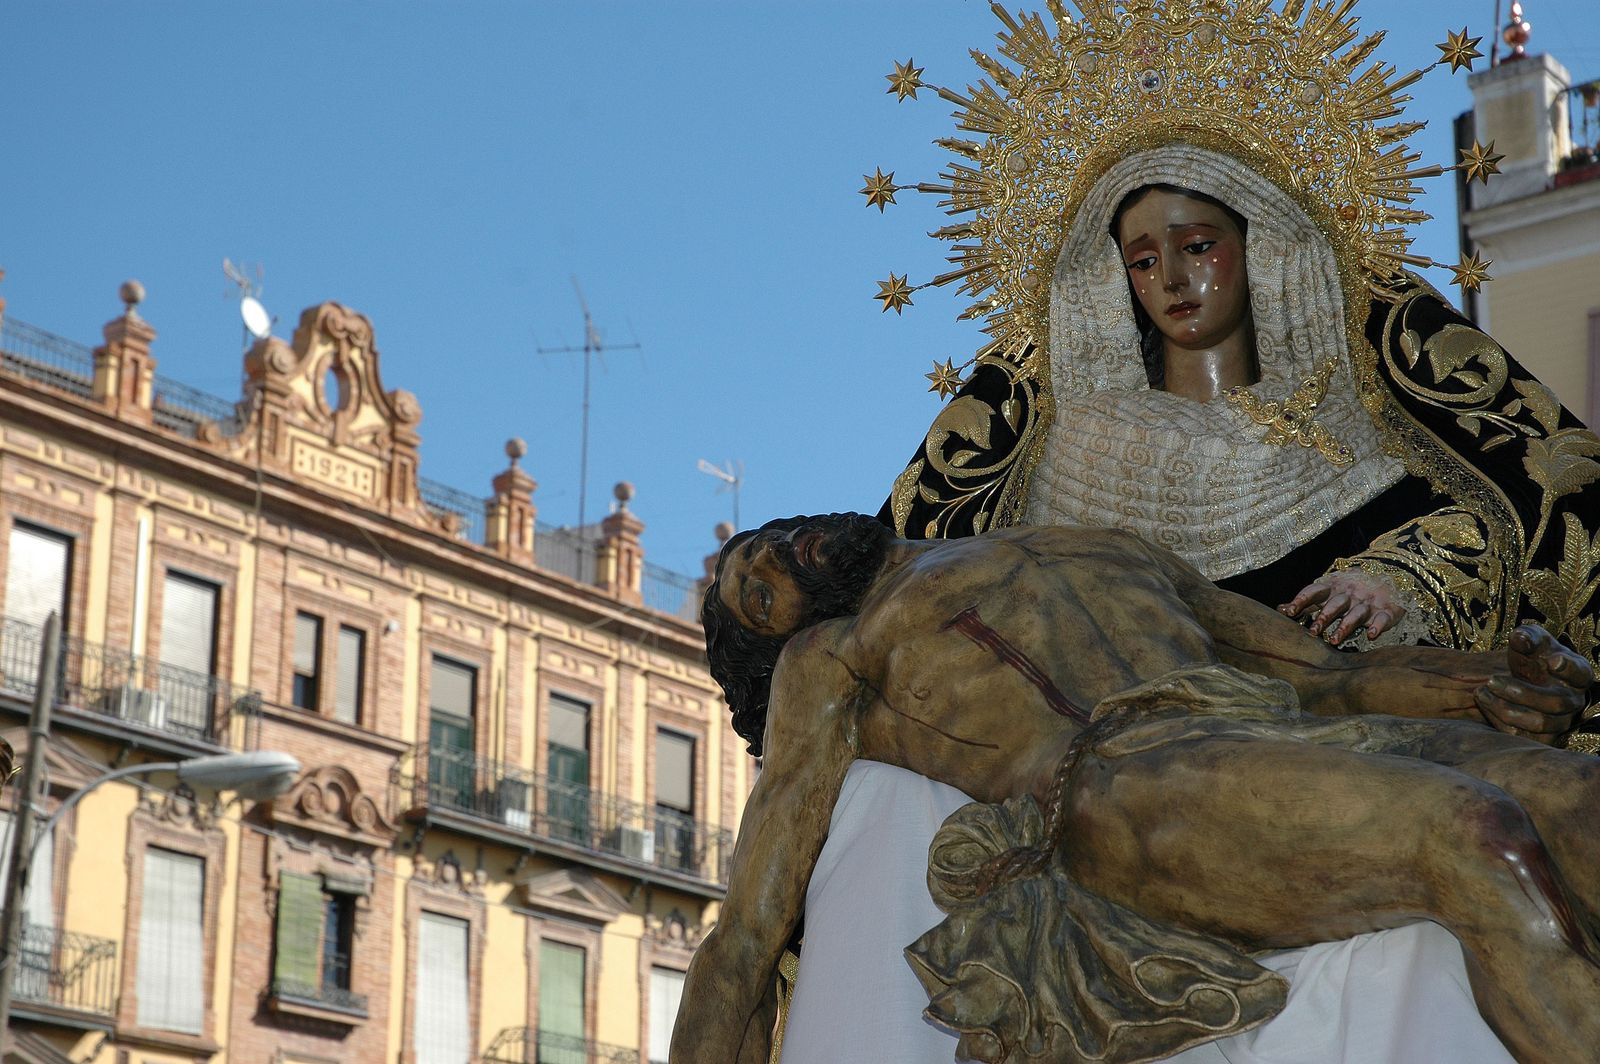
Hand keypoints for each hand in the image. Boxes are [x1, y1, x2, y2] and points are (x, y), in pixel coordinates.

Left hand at [1280, 570, 1405, 644]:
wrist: (1390, 572)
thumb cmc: (1350, 588)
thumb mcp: (1328, 591)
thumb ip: (1306, 601)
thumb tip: (1280, 609)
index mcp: (1333, 588)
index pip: (1315, 591)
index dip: (1302, 600)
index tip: (1288, 611)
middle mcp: (1349, 594)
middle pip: (1335, 604)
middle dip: (1324, 617)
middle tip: (1313, 632)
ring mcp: (1368, 602)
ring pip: (1356, 614)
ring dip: (1345, 626)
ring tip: (1335, 641)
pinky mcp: (1386, 611)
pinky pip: (1382, 618)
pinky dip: (1378, 626)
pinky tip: (1372, 635)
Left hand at [1475, 624, 1593, 742]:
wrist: (1522, 678)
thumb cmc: (1531, 656)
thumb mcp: (1529, 640)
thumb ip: (1527, 636)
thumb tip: (1520, 638)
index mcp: (1578, 674)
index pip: (1580, 673)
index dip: (1568, 669)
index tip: (1551, 661)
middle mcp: (1573, 701)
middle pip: (1555, 703)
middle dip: (1520, 692)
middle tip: (1492, 680)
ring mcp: (1559, 722)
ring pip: (1538, 724)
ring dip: (1505, 708)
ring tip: (1482, 691)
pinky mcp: (1540, 737)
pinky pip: (1522, 736)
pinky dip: (1498, 720)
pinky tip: (1484, 702)